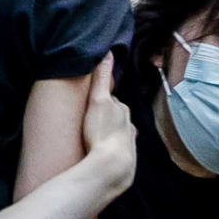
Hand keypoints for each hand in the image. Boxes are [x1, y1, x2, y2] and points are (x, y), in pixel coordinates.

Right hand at [77, 80, 136, 195]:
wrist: (112, 167)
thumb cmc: (103, 132)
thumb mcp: (98, 100)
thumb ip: (102, 78)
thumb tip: (108, 52)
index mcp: (122, 111)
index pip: (111, 101)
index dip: (100, 100)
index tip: (90, 102)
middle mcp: (129, 126)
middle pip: (116, 117)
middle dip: (106, 117)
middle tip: (89, 119)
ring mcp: (128, 144)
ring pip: (118, 134)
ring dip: (109, 134)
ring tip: (94, 138)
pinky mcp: (125, 160)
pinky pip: (116, 151)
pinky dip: (110, 150)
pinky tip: (102, 154)